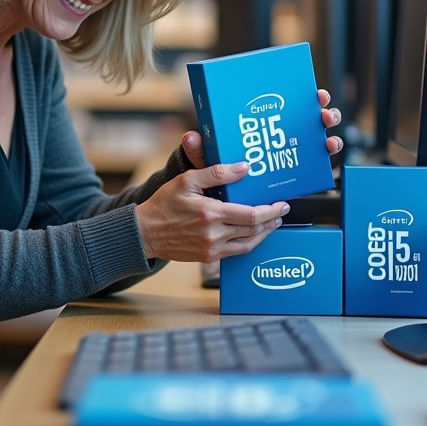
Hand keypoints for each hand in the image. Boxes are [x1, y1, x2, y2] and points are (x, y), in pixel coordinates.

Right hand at [135, 163, 289, 261]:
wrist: (145, 232)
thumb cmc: (163, 204)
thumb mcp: (187, 180)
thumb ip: (217, 173)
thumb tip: (244, 167)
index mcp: (210, 213)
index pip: (251, 215)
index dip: (271, 210)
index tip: (281, 203)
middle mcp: (214, 234)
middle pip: (254, 229)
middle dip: (272, 220)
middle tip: (281, 211)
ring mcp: (212, 248)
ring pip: (249, 243)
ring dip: (265, 233)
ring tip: (273, 223)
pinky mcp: (208, 257)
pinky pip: (237, 252)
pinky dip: (250, 242)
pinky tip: (254, 234)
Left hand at [181, 88, 343, 168]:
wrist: (219, 190)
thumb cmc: (214, 162)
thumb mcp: (208, 153)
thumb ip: (200, 146)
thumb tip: (193, 136)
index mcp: (266, 117)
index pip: (292, 100)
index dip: (308, 95)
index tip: (316, 93)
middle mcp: (284, 129)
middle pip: (312, 116)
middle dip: (325, 113)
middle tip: (324, 115)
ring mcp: (292, 149)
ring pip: (320, 139)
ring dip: (330, 137)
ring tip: (329, 141)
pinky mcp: (296, 170)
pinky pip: (316, 164)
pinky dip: (325, 159)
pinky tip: (326, 157)